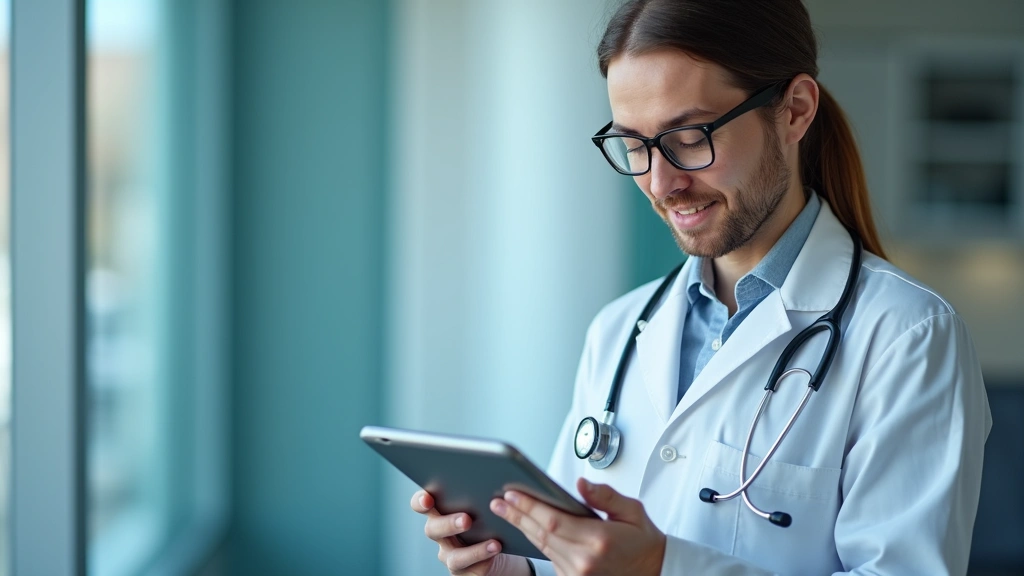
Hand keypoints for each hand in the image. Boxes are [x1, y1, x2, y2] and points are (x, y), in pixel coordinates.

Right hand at [411, 490, 532, 575]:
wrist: (503, 545)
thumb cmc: (489, 516)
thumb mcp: (483, 500)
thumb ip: (480, 490)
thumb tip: (493, 476)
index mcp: (440, 511)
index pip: (421, 504)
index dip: (420, 501)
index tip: (428, 498)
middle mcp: (441, 534)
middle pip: (433, 529)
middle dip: (448, 524)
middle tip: (466, 519)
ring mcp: (450, 555)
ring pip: (452, 555)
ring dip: (472, 548)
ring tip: (493, 541)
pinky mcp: (465, 572)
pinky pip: (472, 568)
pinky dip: (485, 557)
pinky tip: (497, 547)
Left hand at [490, 478, 665, 575]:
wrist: (654, 572)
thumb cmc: (643, 542)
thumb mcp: (633, 511)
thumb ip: (605, 496)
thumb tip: (582, 484)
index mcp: (598, 540)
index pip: (553, 520)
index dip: (529, 507)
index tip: (512, 494)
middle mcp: (584, 560)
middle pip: (541, 534)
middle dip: (518, 515)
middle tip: (499, 501)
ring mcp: (577, 574)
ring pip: (542, 546)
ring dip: (523, 527)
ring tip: (507, 511)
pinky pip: (549, 558)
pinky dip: (537, 542)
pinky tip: (526, 528)